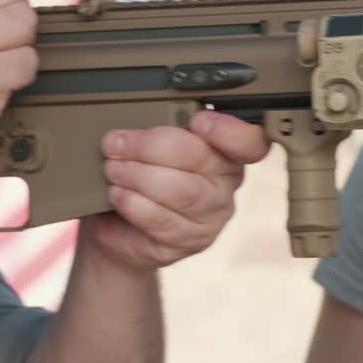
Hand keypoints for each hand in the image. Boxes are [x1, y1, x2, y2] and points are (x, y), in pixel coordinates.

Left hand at [88, 110, 270, 269]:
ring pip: (182, 191)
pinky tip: (117, 194)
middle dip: (149, 147)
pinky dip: (132, 203)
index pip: (249, 142)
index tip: (197, 121)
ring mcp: (213, 216)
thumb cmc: (140, 177)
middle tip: (115, 144)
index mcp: (225, 149)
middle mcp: (227, 183)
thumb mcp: (150, 146)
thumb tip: (134, 123)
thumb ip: (159, 131)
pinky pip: (163, 219)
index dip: (229, 130)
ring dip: (138, 176)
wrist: (121, 227)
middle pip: (199, 158)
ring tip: (112, 170)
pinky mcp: (193, 241)